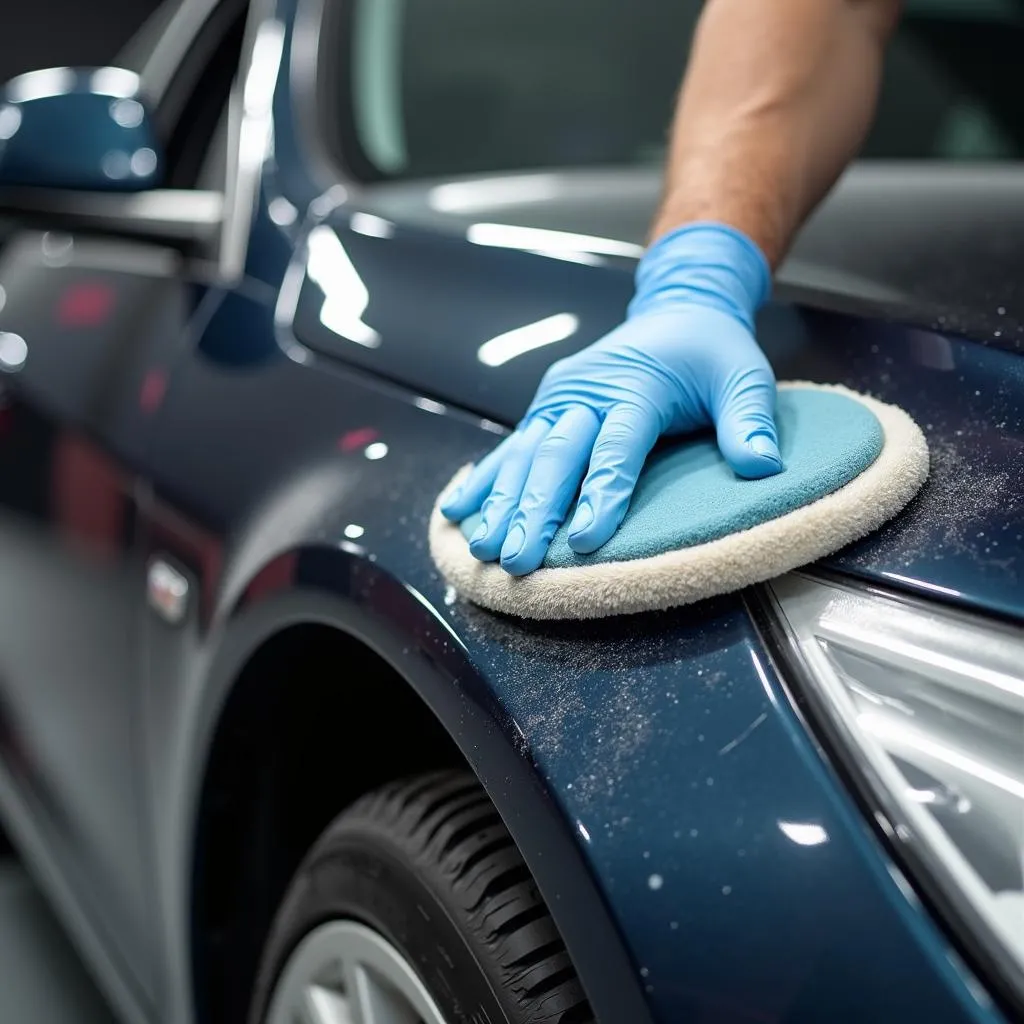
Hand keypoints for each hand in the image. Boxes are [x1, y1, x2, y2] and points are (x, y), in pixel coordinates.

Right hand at [441, 223, 783, 574]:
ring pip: (525, 455)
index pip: (617, 445)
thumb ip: (749, 419)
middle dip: (534, 510)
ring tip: (484, 547)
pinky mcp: (546, 408)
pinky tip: (458, 511)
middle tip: (517, 559)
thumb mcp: (743, 374)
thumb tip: (762, 466)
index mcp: (637, 385)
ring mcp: (560, 400)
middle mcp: (589, 392)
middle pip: (557, 456)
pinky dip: (484, 479)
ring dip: (502, 503)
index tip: (586, 538)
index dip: (602, 492)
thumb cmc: (710, 350)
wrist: (675, 309)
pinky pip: (510, 447)